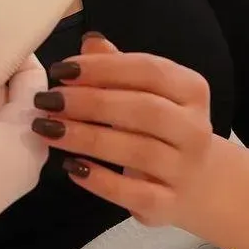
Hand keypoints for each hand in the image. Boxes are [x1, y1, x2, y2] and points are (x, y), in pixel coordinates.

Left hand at [35, 32, 215, 228]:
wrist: (201, 184)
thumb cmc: (162, 127)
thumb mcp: (147, 92)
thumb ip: (118, 67)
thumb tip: (89, 42)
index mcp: (191, 90)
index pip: (149, 71)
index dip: (103, 68)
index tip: (61, 70)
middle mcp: (194, 129)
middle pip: (143, 110)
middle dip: (90, 102)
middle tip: (48, 100)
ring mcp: (184, 170)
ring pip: (137, 152)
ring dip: (87, 138)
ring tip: (47, 129)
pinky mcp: (169, 205)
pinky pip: (134, 193)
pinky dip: (101, 181)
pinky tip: (71, 167)